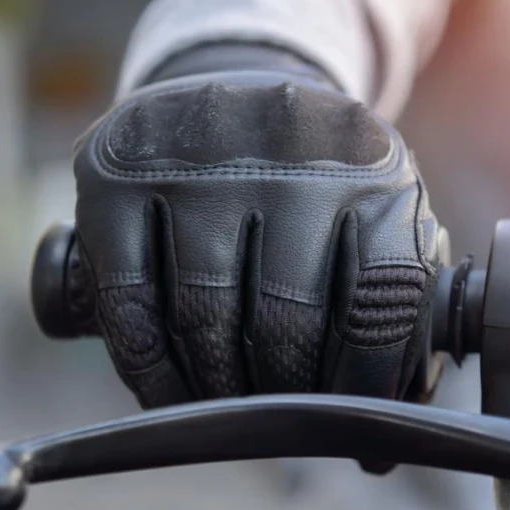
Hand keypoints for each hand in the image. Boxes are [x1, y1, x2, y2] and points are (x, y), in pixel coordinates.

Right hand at [65, 70, 442, 408]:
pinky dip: (148, 369)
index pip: (379, 299)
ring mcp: (190, 157)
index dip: (366, 381)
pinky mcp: (114, 175)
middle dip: (283, 392)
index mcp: (370, 161)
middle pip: (286, 318)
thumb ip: (392, 288)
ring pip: (203, 317)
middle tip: (279, 419)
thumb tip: (396, 400)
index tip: (355, 424)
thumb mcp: (373, 202)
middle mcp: (283, 148)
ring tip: (228, 410)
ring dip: (216, 389)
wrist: (232, 85)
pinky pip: (130, 306)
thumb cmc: (310, 176)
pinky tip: (167, 393)